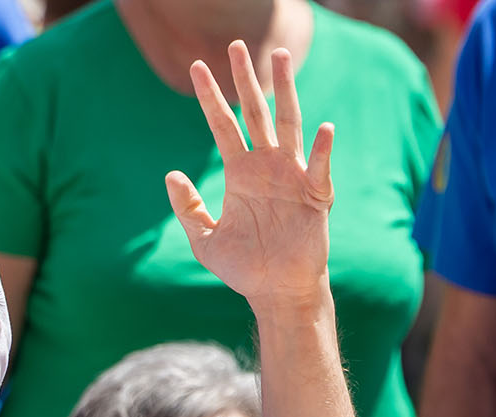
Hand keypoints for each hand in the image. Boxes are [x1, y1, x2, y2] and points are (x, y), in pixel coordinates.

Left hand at [166, 43, 334, 314]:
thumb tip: (171, 174)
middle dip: (246, 80)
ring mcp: (293, 176)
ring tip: (279, 58)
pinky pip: (320, 168)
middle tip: (237, 46)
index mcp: (240, 173)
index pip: (222, 125)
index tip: (198, 68)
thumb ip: (187, 208)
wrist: (275, 291)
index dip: (210, 98)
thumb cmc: (242, 267)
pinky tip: (324, 129)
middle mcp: (266, 166)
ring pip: (288, 124)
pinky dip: (323, 150)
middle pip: (255, 112)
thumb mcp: (204, 240)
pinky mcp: (315, 195)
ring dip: (285, 92)